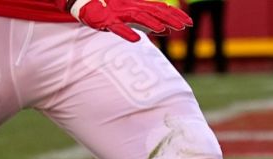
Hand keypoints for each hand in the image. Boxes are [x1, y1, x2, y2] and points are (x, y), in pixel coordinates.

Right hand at [66, 0, 191, 42]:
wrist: (83, 0)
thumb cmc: (109, 7)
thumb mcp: (131, 12)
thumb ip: (148, 20)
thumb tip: (166, 30)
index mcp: (138, 5)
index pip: (160, 9)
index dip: (175, 14)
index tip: (189, 22)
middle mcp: (131, 7)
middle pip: (153, 12)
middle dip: (169, 18)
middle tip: (184, 26)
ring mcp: (119, 13)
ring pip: (138, 17)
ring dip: (151, 23)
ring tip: (162, 29)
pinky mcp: (107, 20)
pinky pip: (118, 28)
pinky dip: (127, 33)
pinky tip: (136, 40)